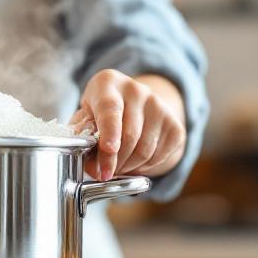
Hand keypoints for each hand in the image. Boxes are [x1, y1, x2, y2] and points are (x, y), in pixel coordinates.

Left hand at [71, 70, 185, 180]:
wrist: (130, 105)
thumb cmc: (99, 113)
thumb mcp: (84, 118)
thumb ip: (83, 140)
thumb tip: (94, 168)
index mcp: (108, 84)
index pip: (110, 109)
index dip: (110, 132)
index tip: (108, 149)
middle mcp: (137, 90)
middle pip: (129, 136)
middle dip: (115, 162)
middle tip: (104, 173)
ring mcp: (159, 106)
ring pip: (145, 150)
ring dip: (129, 167)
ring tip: (118, 168)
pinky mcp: (174, 124)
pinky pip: (160, 156)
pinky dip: (145, 168)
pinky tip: (134, 163)